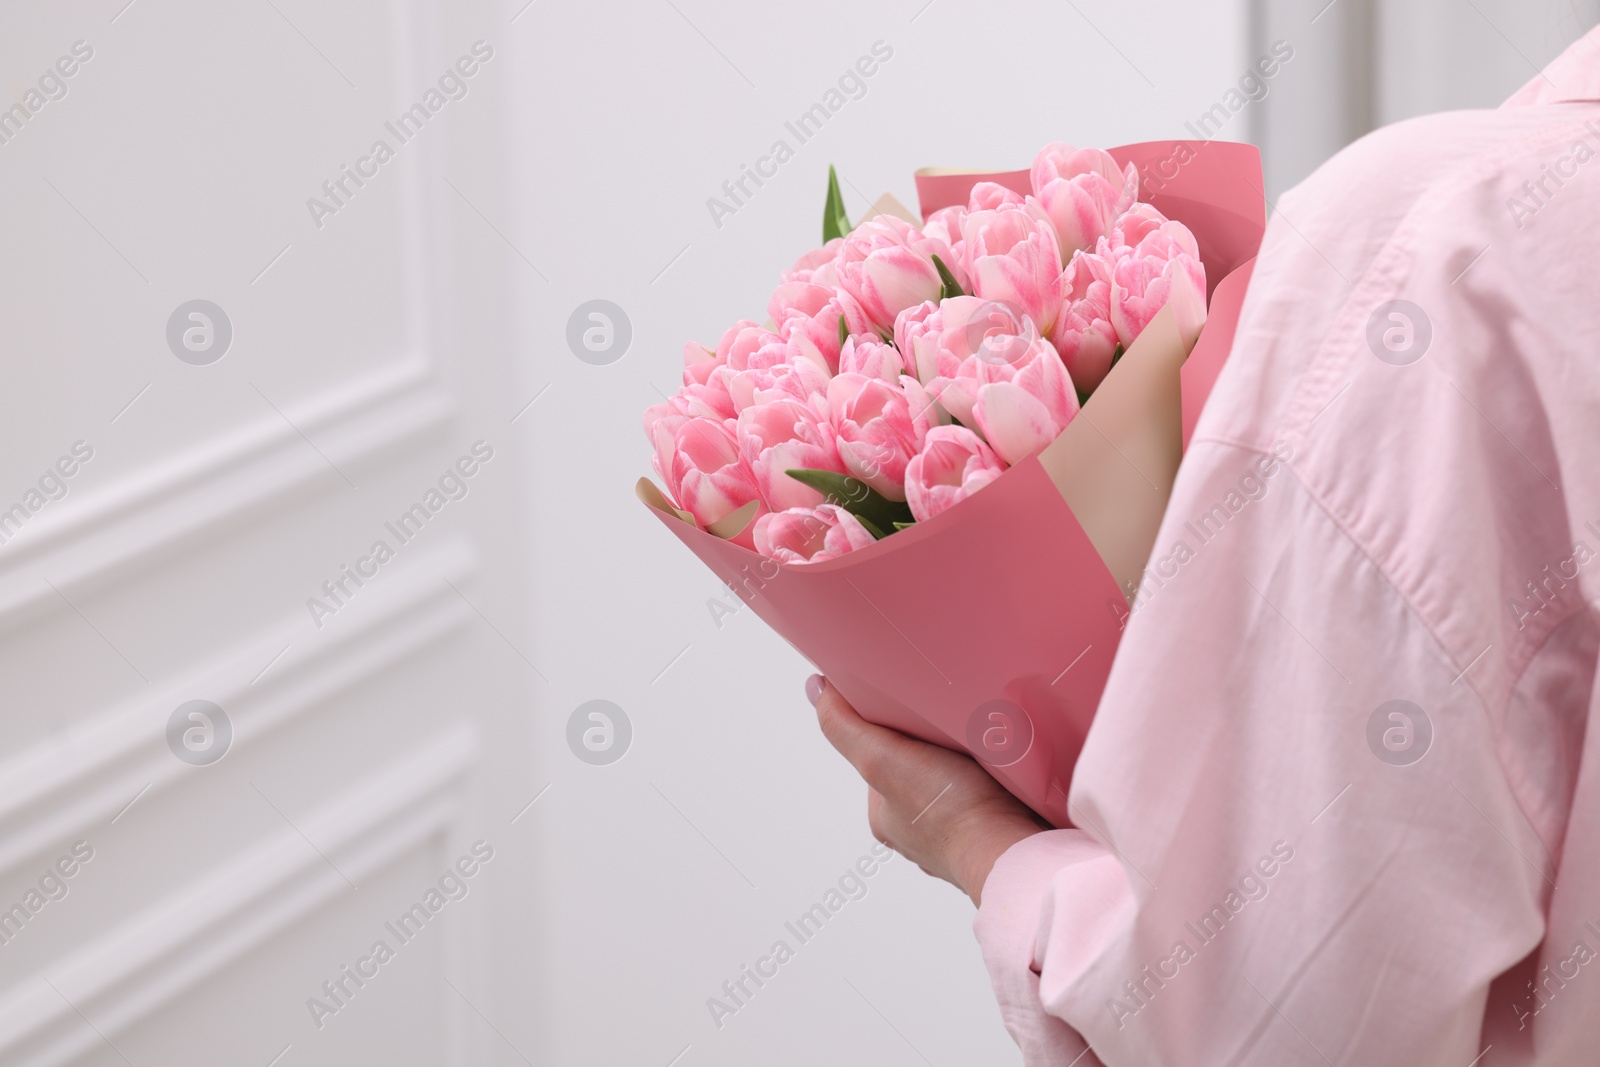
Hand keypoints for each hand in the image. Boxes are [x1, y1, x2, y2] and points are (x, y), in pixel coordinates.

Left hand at [808, 675, 1048, 905]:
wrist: (1011, 853)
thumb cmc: (948, 812)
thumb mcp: (881, 758)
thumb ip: (846, 726)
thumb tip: (815, 689)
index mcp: (886, 817)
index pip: (880, 758)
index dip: (893, 730)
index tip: (914, 711)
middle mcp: (917, 834)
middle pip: (918, 771)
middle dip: (934, 749)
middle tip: (954, 725)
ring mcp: (957, 839)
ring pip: (955, 789)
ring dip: (968, 768)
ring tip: (984, 748)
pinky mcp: (995, 836)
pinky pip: (990, 803)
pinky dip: (996, 787)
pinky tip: (1006, 774)